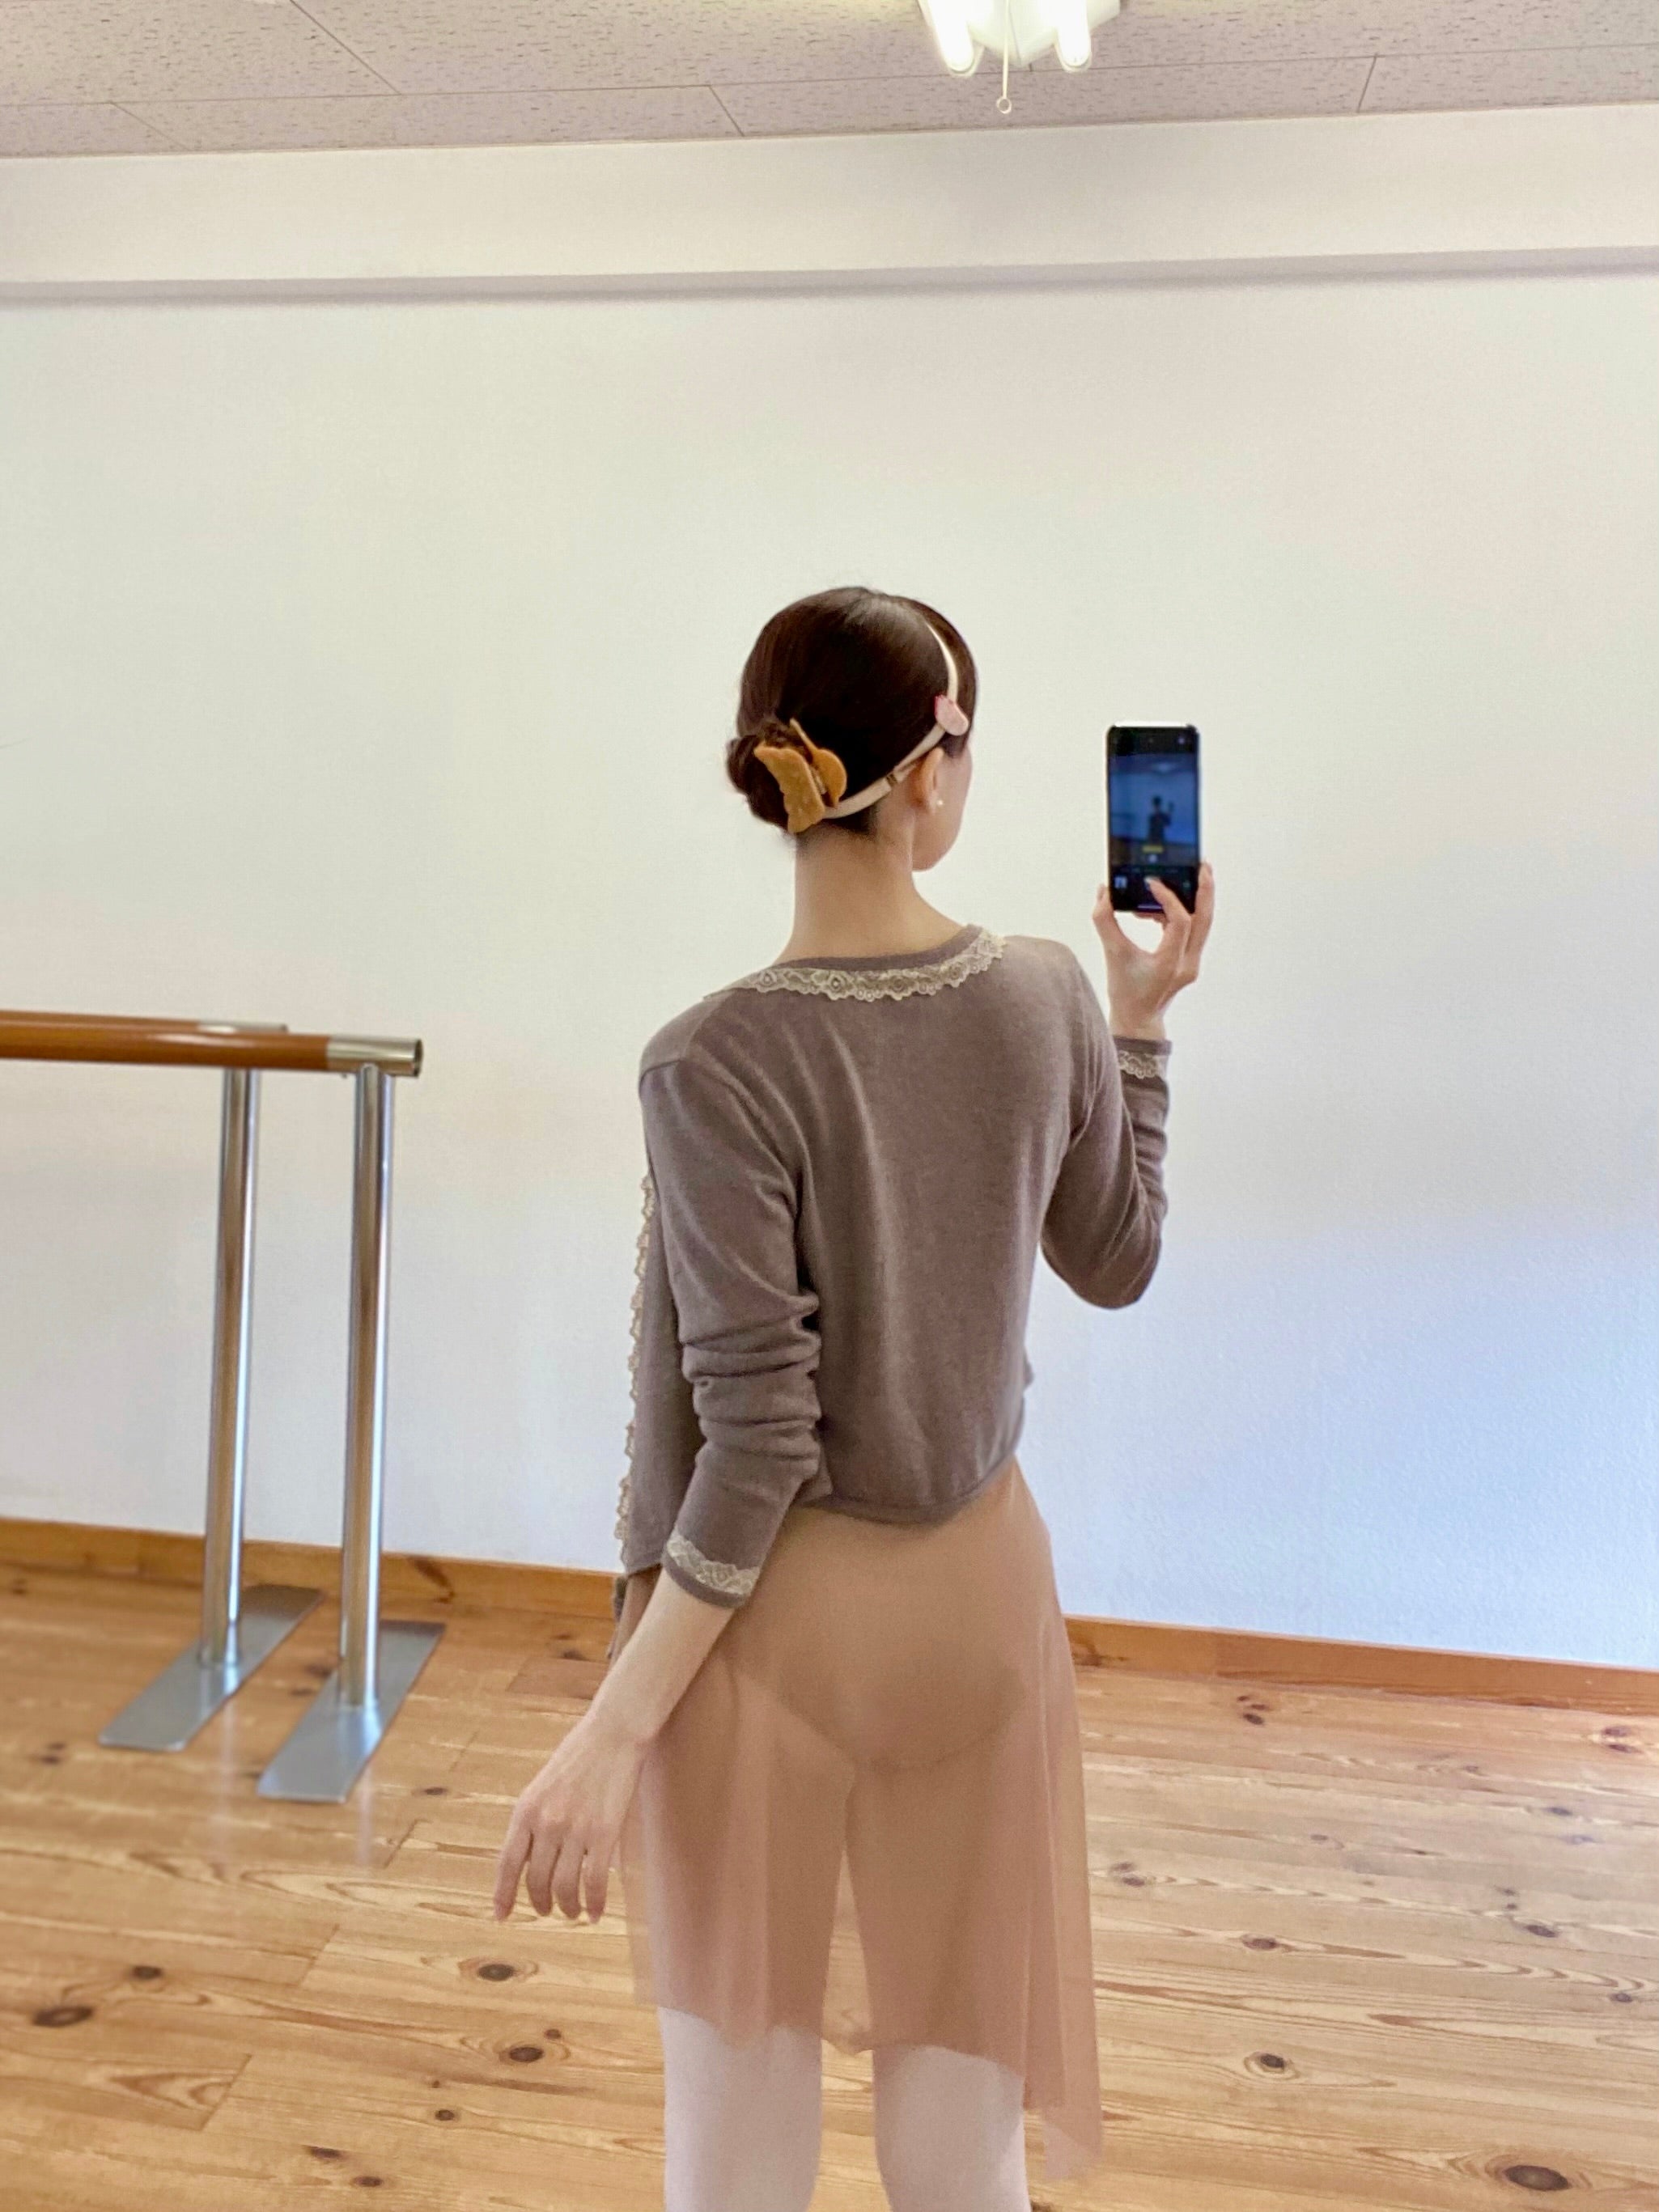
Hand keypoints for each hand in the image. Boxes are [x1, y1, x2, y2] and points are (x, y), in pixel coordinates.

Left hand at [492, 1707, 646, 1925]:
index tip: (501, 1916)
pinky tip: (597, 1911)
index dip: (503, 1895)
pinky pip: (595, 1882)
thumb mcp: (542, 1787)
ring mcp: (576, 1829)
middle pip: (536, 1882)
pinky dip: (595, 1903)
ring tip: (573, 1912)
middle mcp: (546, 1823)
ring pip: (565, 1888)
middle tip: (548, 1910)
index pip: (507, 1864)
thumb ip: (534, 1822)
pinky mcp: (605, 1832)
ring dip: (568, 1908)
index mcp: (525, 1810)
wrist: (613, 1733)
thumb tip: (530, 1864)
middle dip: (541, 1903)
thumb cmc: (579, 1757)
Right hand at [1092, 862, 1213, 1038]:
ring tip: (1184, 877)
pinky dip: (1180, 913)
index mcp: (1170, 963)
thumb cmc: (1126, 993)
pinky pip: (1192, 929)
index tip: (1151, 882)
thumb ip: (1104, 921)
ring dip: (1195, 899)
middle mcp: (1187, 963)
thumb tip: (1104, 892)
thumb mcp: (1111, 955)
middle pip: (1205, 919)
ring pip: (1203, 923)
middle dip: (1205, 889)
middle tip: (1201, 864)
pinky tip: (1159, 906)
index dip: (1168, 898)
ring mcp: (1191, 962)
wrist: (1138, 1021)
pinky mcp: (1188, 960)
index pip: (1180, 921)